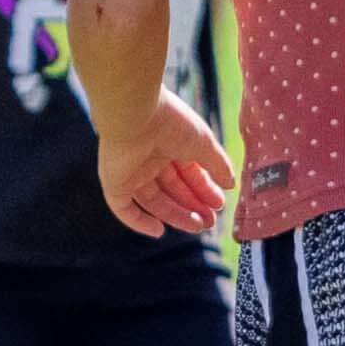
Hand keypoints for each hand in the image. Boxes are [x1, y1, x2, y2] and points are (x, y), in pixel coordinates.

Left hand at [93, 88, 236, 239]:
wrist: (136, 113)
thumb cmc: (172, 122)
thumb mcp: (203, 144)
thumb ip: (218, 165)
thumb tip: (231, 185)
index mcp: (169, 143)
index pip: (188, 172)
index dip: (204, 190)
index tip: (220, 204)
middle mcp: (149, 158)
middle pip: (172, 189)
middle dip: (193, 206)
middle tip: (211, 221)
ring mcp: (130, 171)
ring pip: (154, 201)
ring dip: (175, 215)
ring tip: (198, 226)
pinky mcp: (114, 182)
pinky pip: (123, 208)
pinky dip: (139, 222)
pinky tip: (158, 232)